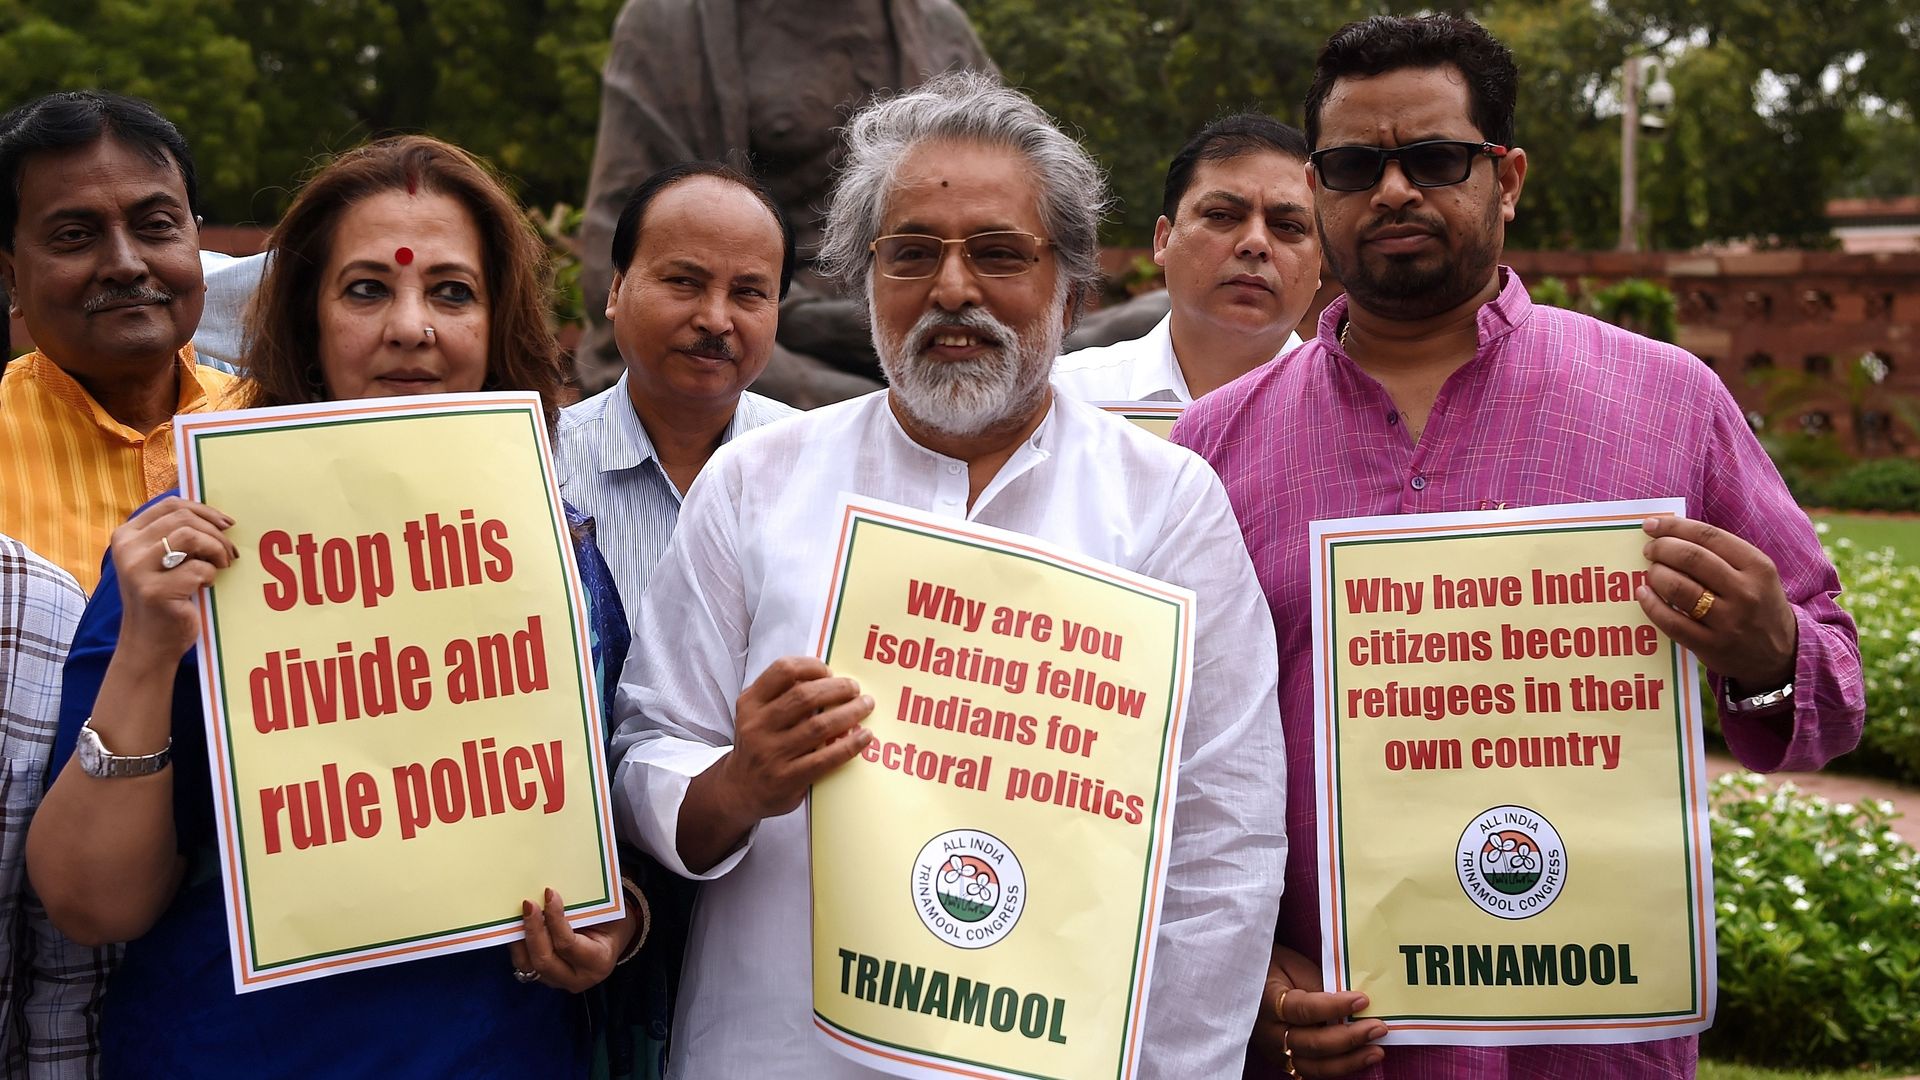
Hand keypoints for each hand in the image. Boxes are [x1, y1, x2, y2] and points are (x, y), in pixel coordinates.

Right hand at [110, 497, 237, 662]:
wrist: (150, 642)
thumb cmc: (164, 597)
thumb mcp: (161, 560)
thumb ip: (176, 536)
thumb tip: (218, 516)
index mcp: (127, 535)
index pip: (170, 504)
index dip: (204, 509)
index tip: (226, 524)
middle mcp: (126, 548)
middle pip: (184, 518)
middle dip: (216, 532)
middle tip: (230, 552)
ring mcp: (137, 569)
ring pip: (191, 535)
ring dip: (217, 549)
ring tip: (223, 565)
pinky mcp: (154, 590)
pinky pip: (199, 569)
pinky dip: (211, 575)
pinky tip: (206, 586)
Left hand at [507, 888, 634, 992]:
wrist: (611, 942)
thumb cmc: (611, 924)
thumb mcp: (606, 916)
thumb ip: (582, 909)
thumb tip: (551, 893)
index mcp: (598, 963)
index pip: (568, 944)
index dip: (555, 919)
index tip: (550, 894)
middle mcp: (577, 979)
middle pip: (545, 960)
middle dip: (533, 930)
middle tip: (528, 904)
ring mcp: (558, 982)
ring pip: (529, 965)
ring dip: (520, 938)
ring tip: (518, 914)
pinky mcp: (544, 978)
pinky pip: (524, 964)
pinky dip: (518, 944)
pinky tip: (516, 926)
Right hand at [718, 656, 873, 820]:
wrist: (740, 790)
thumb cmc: (758, 744)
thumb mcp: (756, 714)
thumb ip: (781, 694)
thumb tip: (828, 678)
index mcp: (750, 703)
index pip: (783, 671)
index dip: (811, 666)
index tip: (830, 672)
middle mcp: (757, 726)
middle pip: (805, 696)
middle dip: (837, 688)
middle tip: (855, 689)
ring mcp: (771, 754)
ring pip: (819, 727)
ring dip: (850, 713)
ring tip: (865, 706)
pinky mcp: (786, 779)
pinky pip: (825, 759)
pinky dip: (849, 745)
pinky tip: (864, 736)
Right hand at [1251, 943, 1385, 1077]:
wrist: (1243, 979)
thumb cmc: (1271, 967)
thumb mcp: (1292, 965)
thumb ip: (1317, 985)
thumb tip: (1350, 1005)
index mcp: (1267, 1002)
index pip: (1304, 1010)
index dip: (1334, 1007)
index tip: (1362, 1000)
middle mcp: (1269, 1032)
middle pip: (1311, 1044)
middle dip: (1349, 1038)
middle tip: (1378, 1028)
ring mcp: (1274, 1050)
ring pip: (1313, 1066)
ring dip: (1348, 1062)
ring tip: (1376, 1052)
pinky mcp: (1282, 1060)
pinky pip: (1310, 1071)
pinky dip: (1336, 1069)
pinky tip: (1357, 1061)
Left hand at [1638, 516, 1797, 689]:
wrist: (1781, 655)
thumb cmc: (1758, 605)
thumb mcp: (1756, 574)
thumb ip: (1722, 554)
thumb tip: (1670, 533)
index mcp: (1758, 566)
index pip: (1709, 536)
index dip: (1674, 527)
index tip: (1651, 525)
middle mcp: (1746, 592)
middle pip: (1691, 558)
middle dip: (1662, 548)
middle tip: (1650, 550)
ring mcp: (1729, 621)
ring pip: (1679, 588)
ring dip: (1656, 575)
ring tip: (1651, 572)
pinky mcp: (1712, 646)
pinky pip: (1672, 622)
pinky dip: (1651, 604)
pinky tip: (1643, 594)